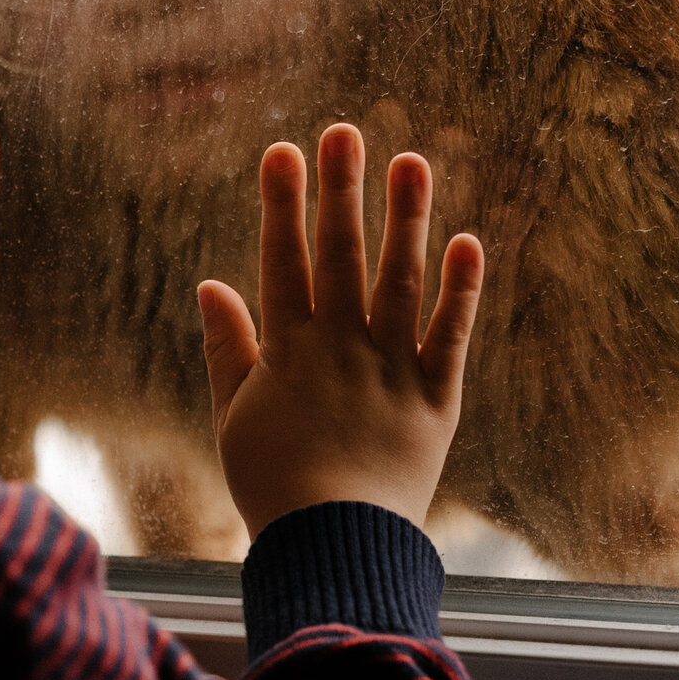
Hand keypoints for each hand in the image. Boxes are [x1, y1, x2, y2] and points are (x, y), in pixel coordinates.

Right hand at [195, 125, 483, 534]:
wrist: (334, 548)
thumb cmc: (274, 488)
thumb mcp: (232, 417)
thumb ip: (225, 347)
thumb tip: (211, 283)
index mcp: (287, 352)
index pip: (282, 261)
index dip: (282, 203)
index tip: (283, 150)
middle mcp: (341, 348)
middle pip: (341, 256)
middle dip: (340, 190)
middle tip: (344, 131)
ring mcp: (392, 369)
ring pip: (401, 279)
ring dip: (407, 217)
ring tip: (411, 160)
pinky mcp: (438, 398)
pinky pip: (452, 335)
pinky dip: (461, 289)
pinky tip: (468, 239)